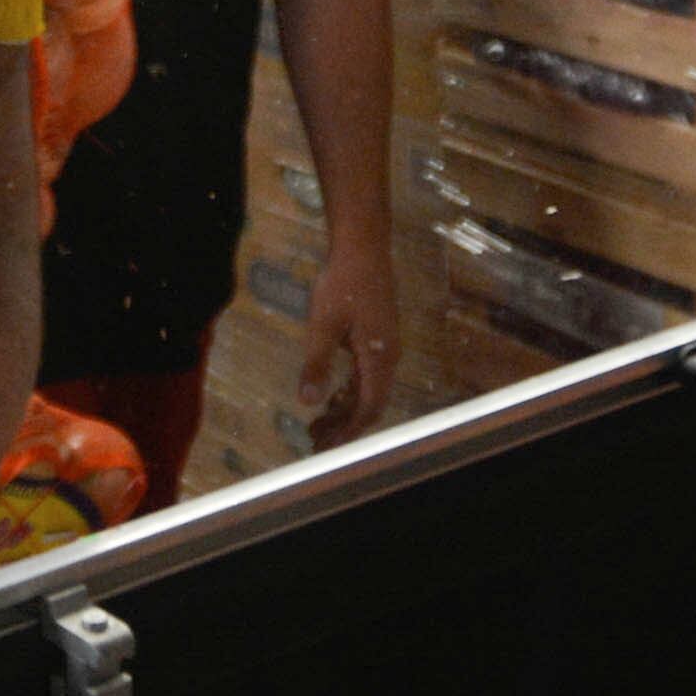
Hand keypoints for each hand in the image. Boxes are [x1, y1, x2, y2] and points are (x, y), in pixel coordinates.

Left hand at [294, 235, 400, 447]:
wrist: (363, 248)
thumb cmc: (343, 284)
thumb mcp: (323, 325)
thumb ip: (317, 365)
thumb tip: (308, 403)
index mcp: (379, 358)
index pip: (369, 408)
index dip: (349, 431)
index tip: (326, 447)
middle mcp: (387, 357)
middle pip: (369, 404)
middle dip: (343, 426)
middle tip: (314, 442)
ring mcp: (384, 347)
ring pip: (366, 390)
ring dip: (343, 409)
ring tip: (316, 425)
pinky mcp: (376, 337)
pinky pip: (365, 375)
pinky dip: (347, 391)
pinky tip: (328, 395)